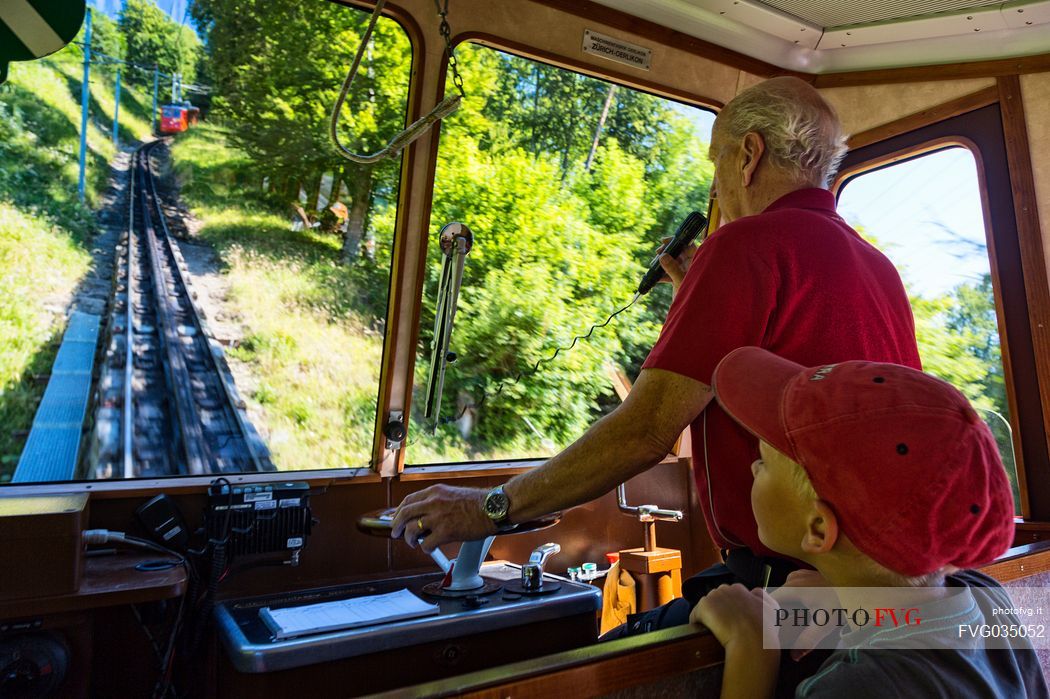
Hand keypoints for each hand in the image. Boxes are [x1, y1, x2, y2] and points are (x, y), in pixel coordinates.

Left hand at [390, 484, 496, 551]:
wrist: (493, 507)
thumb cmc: (478, 503)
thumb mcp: (452, 494)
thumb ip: (437, 501)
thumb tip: (424, 514)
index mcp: (435, 491)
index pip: (408, 501)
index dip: (398, 512)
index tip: (397, 519)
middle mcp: (434, 502)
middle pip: (404, 514)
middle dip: (397, 526)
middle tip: (396, 533)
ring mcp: (439, 517)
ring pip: (411, 530)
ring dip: (409, 539)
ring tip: (413, 543)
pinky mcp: (446, 532)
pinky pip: (426, 544)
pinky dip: (425, 549)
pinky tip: (430, 548)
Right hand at [656, 236, 696, 294]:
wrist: (693, 316)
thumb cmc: (694, 298)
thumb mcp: (681, 282)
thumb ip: (672, 268)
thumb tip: (663, 256)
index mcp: (698, 263)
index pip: (689, 246)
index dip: (677, 242)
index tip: (664, 241)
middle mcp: (693, 267)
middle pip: (679, 254)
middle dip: (667, 253)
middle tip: (657, 253)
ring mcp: (687, 274)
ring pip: (673, 263)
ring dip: (663, 264)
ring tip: (653, 266)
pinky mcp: (680, 281)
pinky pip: (670, 274)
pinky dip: (663, 275)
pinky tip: (655, 278)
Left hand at [692, 584, 779, 698]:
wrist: (753, 641)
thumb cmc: (765, 632)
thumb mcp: (773, 612)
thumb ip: (767, 600)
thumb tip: (759, 594)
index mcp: (746, 590)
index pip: (734, 595)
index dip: (734, 609)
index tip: (736, 620)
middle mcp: (730, 589)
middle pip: (719, 598)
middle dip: (720, 610)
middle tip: (725, 627)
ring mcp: (716, 596)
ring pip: (708, 606)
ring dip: (709, 616)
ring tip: (714, 631)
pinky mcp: (704, 605)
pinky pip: (696, 615)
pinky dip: (697, 623)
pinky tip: (703, 632)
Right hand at [771, 569, 837, 659]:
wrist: (860, 585)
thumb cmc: (841, 603)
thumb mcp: (824, 624)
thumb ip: (807, 640)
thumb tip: (794, 657)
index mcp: (791, 587)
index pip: (768, 601)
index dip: (769, 616)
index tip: (773, 629)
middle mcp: (792, 578)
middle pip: (777, 598)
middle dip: (780, 612)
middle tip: (787, 628)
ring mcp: (800, 574)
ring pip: (785, 592)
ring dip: (788, 605)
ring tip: (798, 619)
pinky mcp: (807, 574)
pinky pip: (793, 587)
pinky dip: (795, 597)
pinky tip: (806, 606)